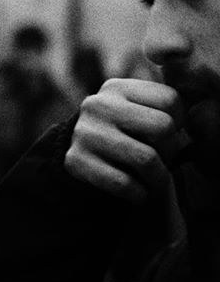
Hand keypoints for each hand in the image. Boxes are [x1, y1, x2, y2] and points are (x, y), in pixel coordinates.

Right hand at [64, 78, 185, 202]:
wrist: (77, 157)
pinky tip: (138, 193)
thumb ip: (163, 109)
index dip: (179, 122)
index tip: (170, 135)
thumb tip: (206, 115)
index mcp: (116, 87)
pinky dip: (138, 194)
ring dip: (158, 177)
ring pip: (146, 158)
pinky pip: (123, 183)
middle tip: (163, 160)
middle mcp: (97, 105)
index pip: (170, 100)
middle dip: (170, 150)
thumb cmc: (121, 135)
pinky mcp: (75, 161)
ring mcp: (84, 133)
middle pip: (162, 127)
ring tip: (155, 181)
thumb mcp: (137, 111)